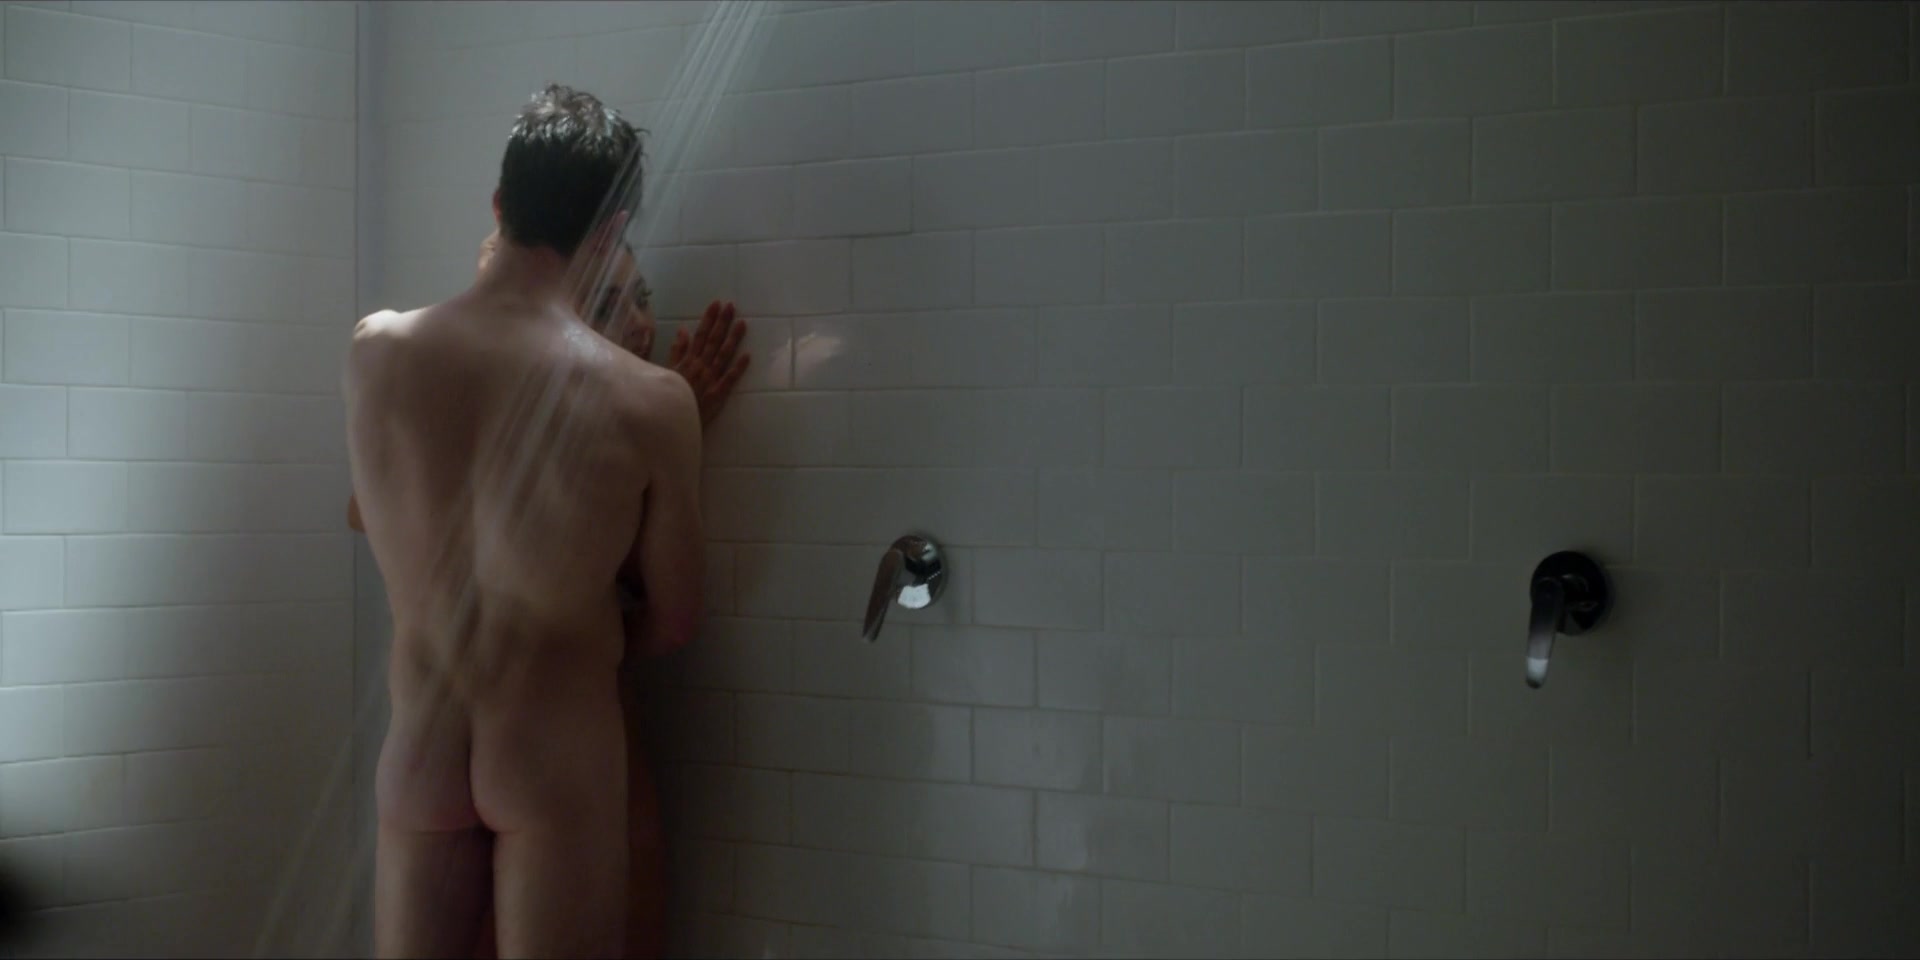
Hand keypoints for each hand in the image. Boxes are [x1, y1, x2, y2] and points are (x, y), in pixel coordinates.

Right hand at [670, 300, 747, 426]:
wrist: (668, 421)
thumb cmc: (666, 397)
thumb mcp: (666, 371)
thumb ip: (676, 351)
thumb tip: (683, 330)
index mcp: (688, 361)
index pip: (700, 335)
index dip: (709, 319)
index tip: (717, 304)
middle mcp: (700, 367)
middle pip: (713, 341)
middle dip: (722, 322)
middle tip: (731, 306)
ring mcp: (710, 380)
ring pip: (723, 356)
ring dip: (733, 339)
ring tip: (742, 323)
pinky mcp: (718, 395)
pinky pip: (729, 380)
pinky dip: (738, 368)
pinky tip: (747, 356)